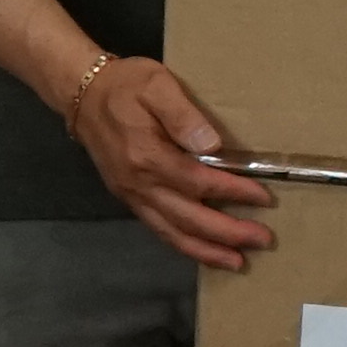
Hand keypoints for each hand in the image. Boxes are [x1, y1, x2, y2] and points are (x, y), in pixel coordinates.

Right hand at [59, 49, 273, 268]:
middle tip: (263, 240)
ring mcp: (132, 195)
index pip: (199, 183)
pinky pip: (159, 229)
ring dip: (206, 251)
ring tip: (237, 262)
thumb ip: (184, 116)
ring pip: (172, 233)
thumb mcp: (157, 84)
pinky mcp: (129, 198)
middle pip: (189, 219)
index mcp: (148, 156)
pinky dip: (184, 244)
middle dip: (228, 234)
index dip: (233, 192)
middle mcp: (139, 184)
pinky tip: (204, 250)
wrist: (83, 94)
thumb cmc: (126, 85)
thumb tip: (212, 146)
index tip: (263, 198)